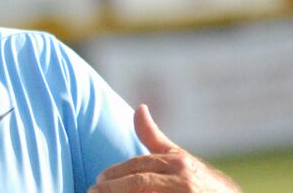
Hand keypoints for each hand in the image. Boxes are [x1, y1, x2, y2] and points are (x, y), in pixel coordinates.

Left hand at [88, 104, 241, 192]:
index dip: (115, 174)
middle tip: (94, 191)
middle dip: (113, 188)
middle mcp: (183, 179)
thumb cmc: (199, 181)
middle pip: (140, 183)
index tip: (98, 180)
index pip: (138, 167)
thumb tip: (139, 107)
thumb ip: (153, 136)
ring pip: (144, 192)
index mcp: (177, 161)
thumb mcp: (177, 156)